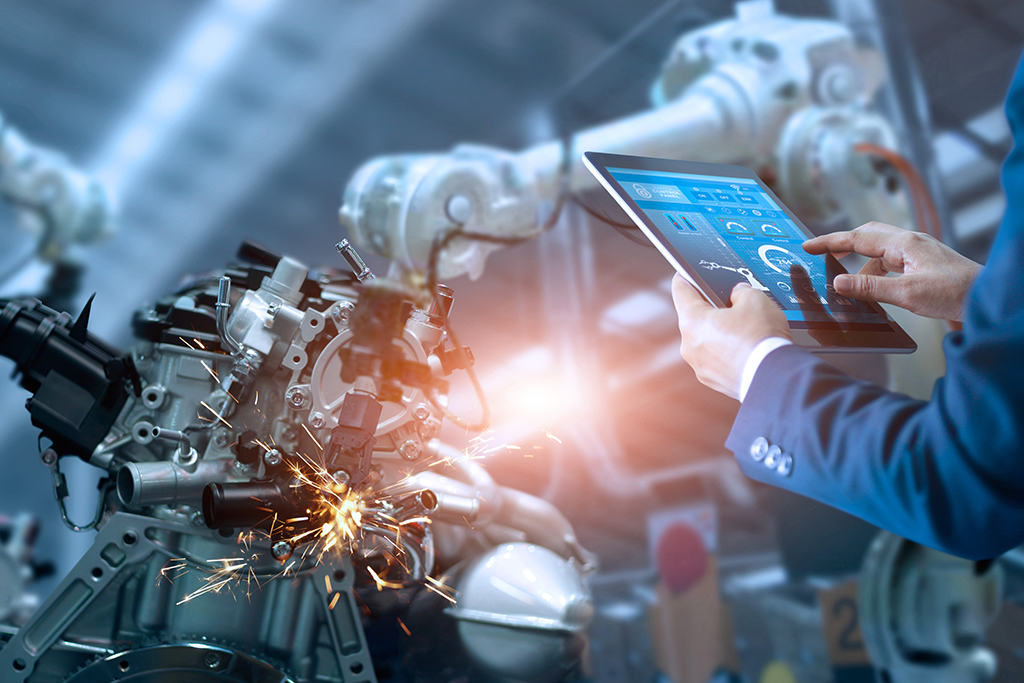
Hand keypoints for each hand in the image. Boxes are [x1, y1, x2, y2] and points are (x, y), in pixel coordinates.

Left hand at [671, 275, 790, 398]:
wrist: (774, 378)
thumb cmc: (761, 341)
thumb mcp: (756, 299)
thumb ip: (741, 291)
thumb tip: (738, 294)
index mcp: (693, 321)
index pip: (681, 290)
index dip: (685, 278)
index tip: (686, 274)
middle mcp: (689, 345)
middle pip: (694, 318)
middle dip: (711, 310)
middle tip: (732, 305)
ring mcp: (699, 365)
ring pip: (704, 340)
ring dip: (719, 333)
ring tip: (744, 330)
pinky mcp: (711, 379)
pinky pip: (714, 359)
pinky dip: (725, 353)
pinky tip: (744, 348)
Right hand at [802, 222, 981, 320]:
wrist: (988, 297)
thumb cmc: (955, 293)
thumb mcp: (906, 293)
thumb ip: (870, 288)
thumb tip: (838, 284)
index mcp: (904, 243)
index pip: (857, 238)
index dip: (829, 242)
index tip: (807, 246)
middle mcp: (911, 241)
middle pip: (868, 235)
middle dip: (843, 245)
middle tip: (822, 257)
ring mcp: (919, 250)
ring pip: (880, 250)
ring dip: (861, 266)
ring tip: (850, 287)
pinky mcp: (924, 262)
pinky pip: (892, 261)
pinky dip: (877, 272)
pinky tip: (875, 289)